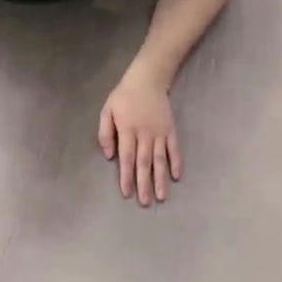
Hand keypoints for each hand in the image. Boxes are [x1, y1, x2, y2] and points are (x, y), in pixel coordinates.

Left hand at [98, 66, 181, 206]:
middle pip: (144, 162)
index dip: (126, 176)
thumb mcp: (107, 110)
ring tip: (161, 196)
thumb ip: (105, 133)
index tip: (127, 193)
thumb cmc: (124, 96)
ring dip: (160, 178)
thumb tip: (109, 155)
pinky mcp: (170, 129)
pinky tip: (176, 176)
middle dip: (144, 183)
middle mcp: (145, 134)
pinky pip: (174, 148)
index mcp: (128, 130)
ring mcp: (159, 132)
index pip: (126, 157)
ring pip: (160, 159)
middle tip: (145, 202)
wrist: (148, 79)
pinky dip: (176, 162)